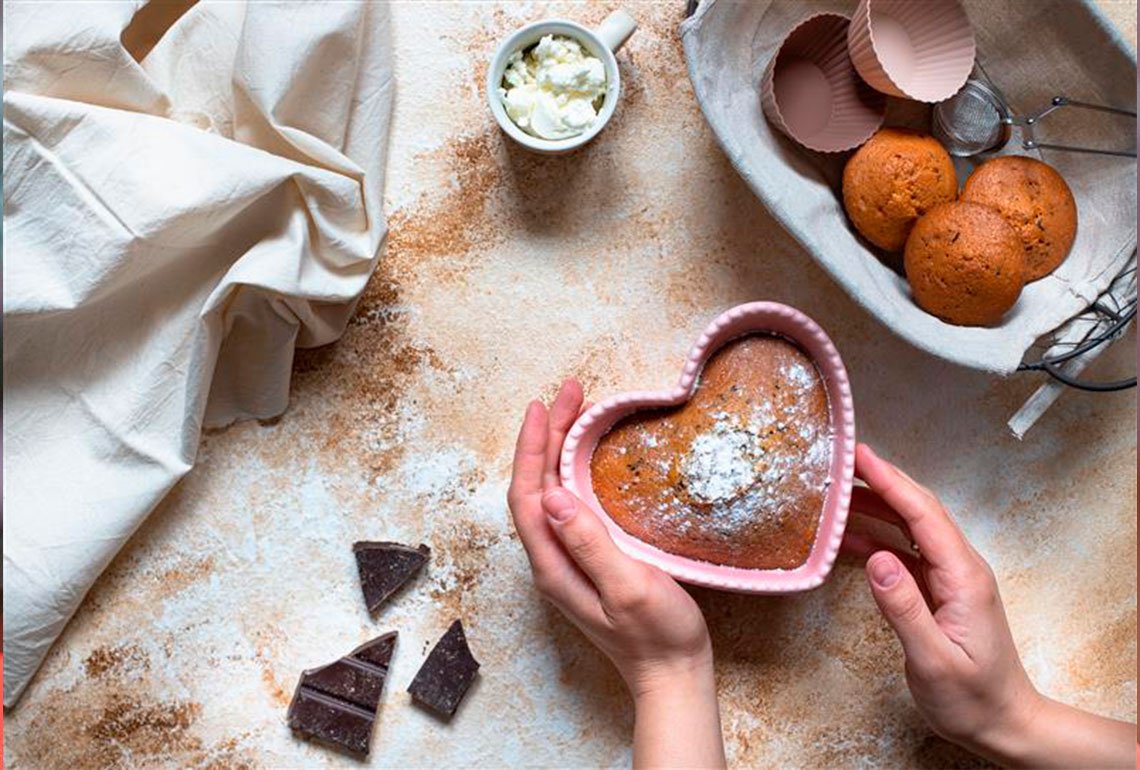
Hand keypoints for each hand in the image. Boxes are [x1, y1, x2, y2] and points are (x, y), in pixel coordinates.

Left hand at [508, 380, 724, 768]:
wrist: (673, 675)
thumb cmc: (657, 637)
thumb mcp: (628, 587)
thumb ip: (589, 543)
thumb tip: (552, 495)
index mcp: (553, 565)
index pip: (526, 494)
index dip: (531, 447)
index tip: (543, 406)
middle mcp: (551, 560)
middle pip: (534, 486)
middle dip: (545, 436)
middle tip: (568, 393)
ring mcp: (567, 560)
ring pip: (549, 493)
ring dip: (557, 449)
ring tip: (576, 411)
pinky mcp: (586, 560)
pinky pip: (568, 504)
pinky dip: (574, 469)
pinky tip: (589, 457)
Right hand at [848, 443, 1133, 767]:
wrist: (1004, 724)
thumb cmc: (973, 698)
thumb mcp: (933, 659)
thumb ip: (904, 607)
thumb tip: (876, 557)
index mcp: (963, 576)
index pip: (923, 514)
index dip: (890, 481)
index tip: (860, 455)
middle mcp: (960, 568)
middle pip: (918, 510)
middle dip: (881, 480)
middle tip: (842, 460)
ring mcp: (950, 578)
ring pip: (911, 527)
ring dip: (876, 505)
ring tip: (837, 492)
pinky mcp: (939, 591)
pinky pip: (905, 551)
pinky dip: (876, 537)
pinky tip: (849, 538)